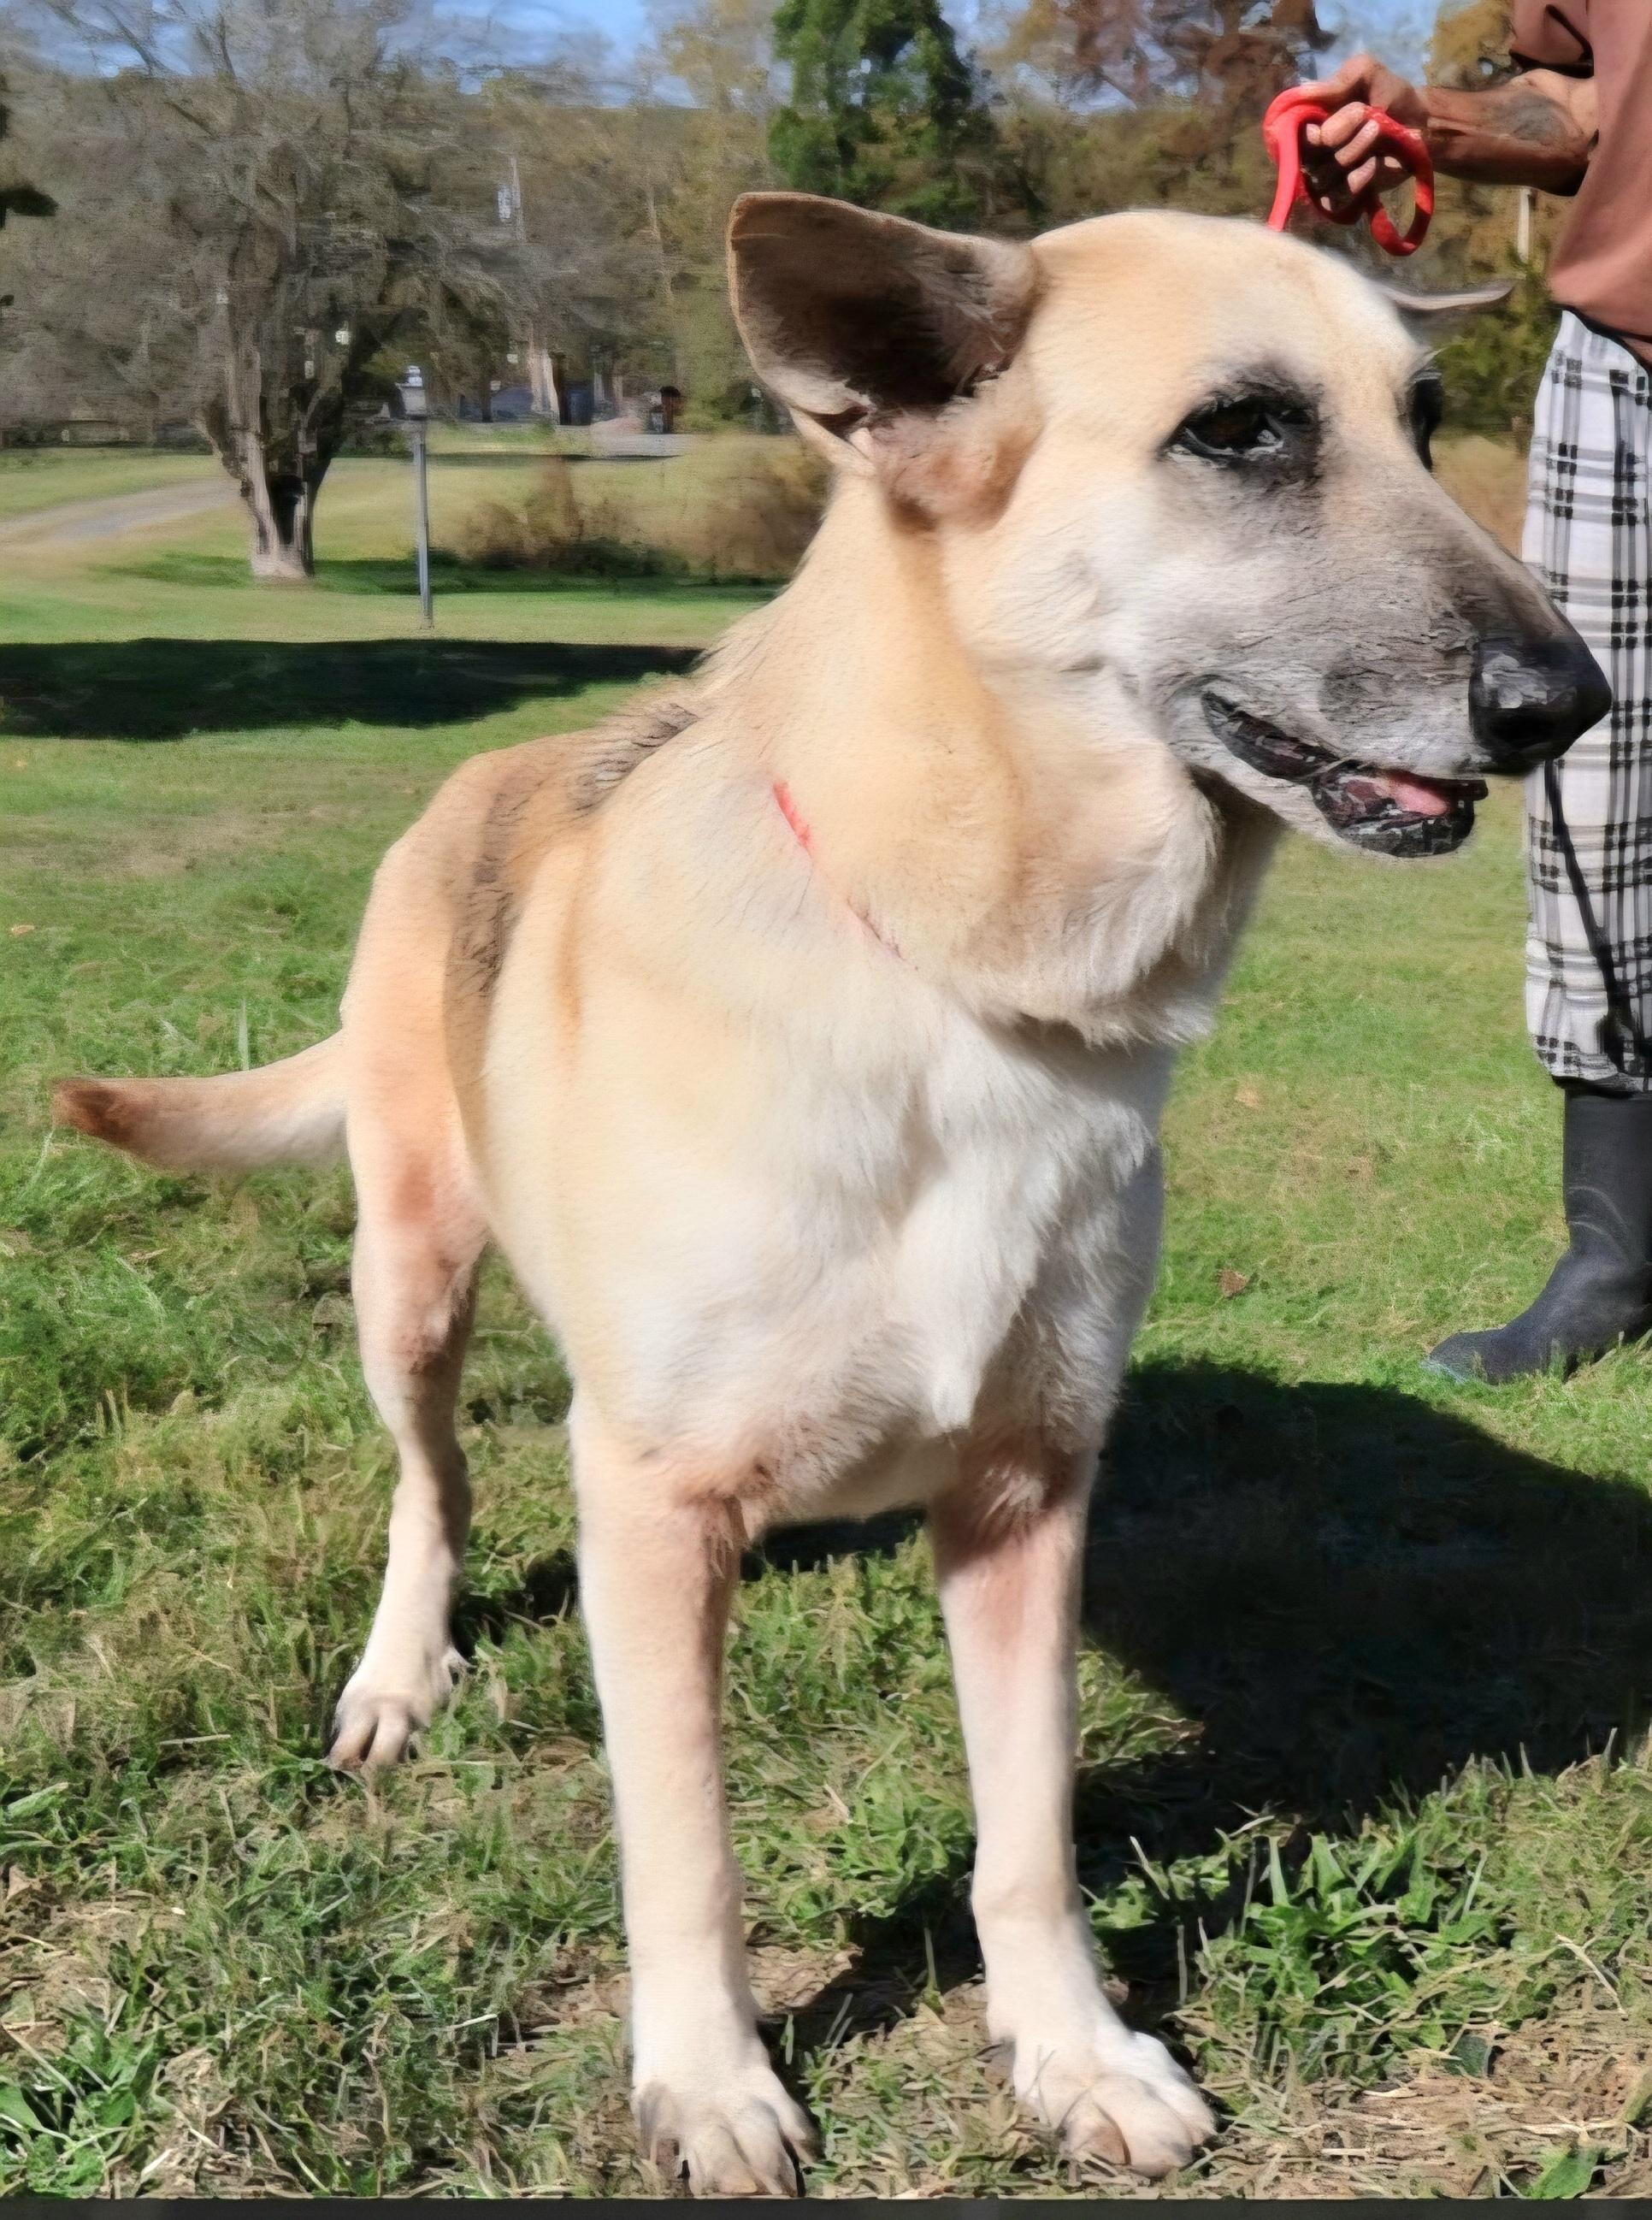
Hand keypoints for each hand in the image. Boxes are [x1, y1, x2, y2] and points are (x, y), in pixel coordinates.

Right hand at [1296, 52, 1426, 213]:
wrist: (1421, 122)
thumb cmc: (1389, 94)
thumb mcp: (1365, 74)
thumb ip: (1336, 82)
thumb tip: (1302, 92)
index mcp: (1311, 123)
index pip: (1289, 138)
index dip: (1307, 133)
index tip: (1326, 120)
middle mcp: (1313, 152)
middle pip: (1306, 158)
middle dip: (1338, 136)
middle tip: (1365, 116)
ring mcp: (1327, 177)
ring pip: (1322, 178)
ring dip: (1352, 153)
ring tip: (1376, 132)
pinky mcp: (1343, 198)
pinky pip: (1335, 200)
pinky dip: (1356, 181)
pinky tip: (1373, 164)